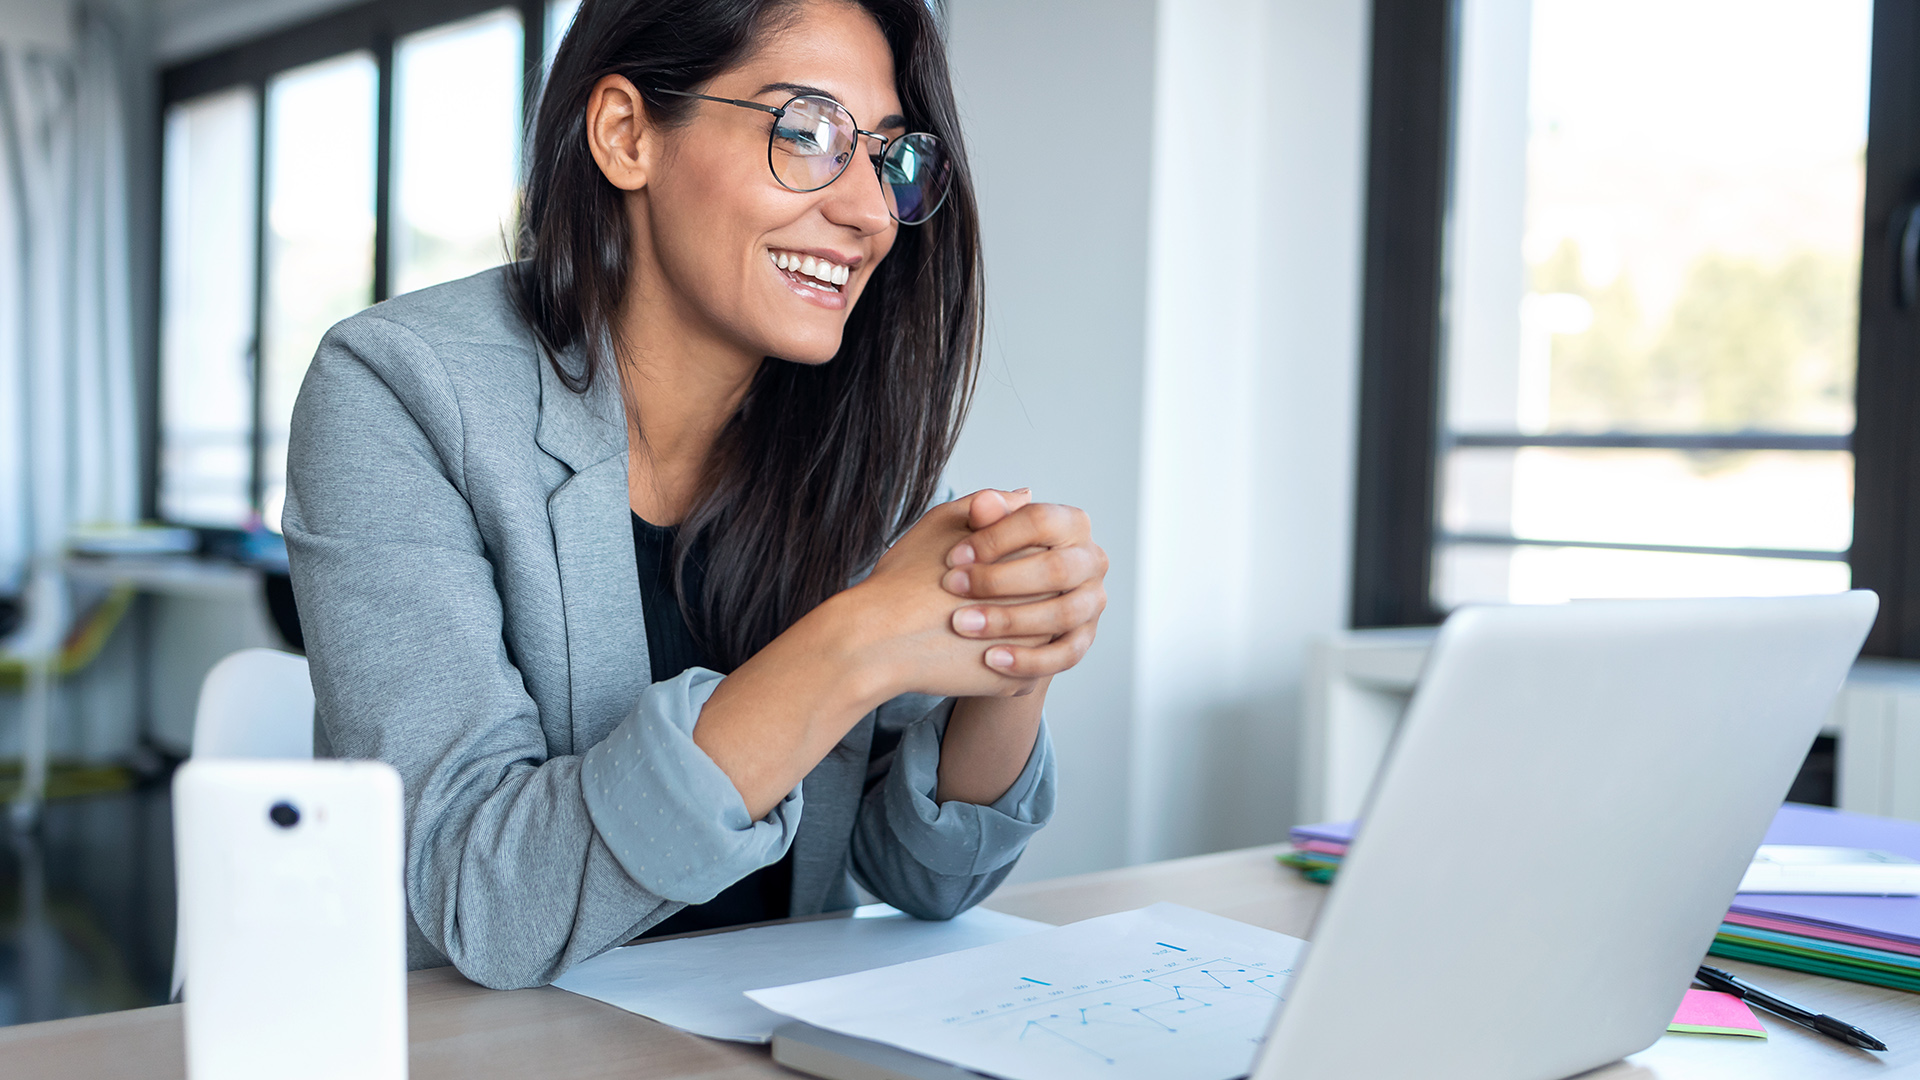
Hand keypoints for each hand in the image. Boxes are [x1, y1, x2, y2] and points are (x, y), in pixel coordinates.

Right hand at [837, 492, 1049, 700]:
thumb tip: (1026, 496)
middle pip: (1047, 595)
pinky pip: (1023, 670)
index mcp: (1030, 556)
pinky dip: (1003, 662)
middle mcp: (1042, 602)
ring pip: (1040, 635)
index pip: (1045, 552)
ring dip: (1016, 630)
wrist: (877, 640)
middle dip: (1018, 596)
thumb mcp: (944, 523)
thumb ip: (991, 505)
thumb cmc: (903, 579)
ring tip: (972, 624)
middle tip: (974, 599)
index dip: (1010, 557)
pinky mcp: (1017, 682)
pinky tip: (971, 652)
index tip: (977, 565)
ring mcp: (1034, 646)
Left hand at [943, 491, 1106, 680]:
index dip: (995, 537)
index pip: (1040, 521)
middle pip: (1056, 569)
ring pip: (1062, 613)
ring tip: (963, 625)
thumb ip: (982, 516)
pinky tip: (990, 659)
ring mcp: (1092, 601)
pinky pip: (1065, 654)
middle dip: (999, 580)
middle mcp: (1091, 560)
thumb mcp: (973, 532)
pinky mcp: (1083, 638)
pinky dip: (1028, 659)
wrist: (981, 608)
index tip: (953, 556)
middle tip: (952, 588)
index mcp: (1070, 523)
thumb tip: (986, 501)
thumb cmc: (980, 560)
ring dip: (1010, 620)